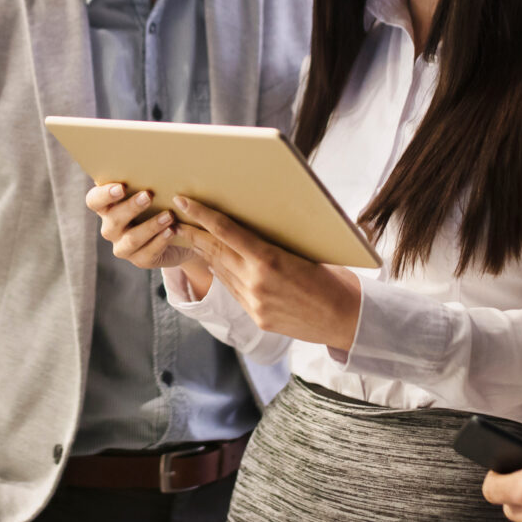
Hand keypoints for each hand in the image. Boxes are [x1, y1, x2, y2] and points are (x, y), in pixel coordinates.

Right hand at [85, 182, 206, 274]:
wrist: (182, 232)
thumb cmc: (163, 202)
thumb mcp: (155, 189)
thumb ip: (147, 177)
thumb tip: (157, 156)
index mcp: (108, 206)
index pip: (94, 200)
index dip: (104, 195)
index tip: (120, 187)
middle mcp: (111, 226)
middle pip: (112, 219)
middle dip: (130, 207)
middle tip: (148, 195)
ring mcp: (123, 246)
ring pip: (130, 239)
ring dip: (150, 226)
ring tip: (168, 216)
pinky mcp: (139, 260)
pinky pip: (146, 254)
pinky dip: (160, 242)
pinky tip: (172, 231)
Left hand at [170, 196, 360, 349]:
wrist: (346, 320)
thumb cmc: (332, 279)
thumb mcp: (304, 253)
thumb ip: (272, 245)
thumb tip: (251, 229)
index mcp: (269, 259)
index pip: (225, 230)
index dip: (200, 214)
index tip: (182, 202)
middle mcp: (255, 282)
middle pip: (214, 251)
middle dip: (192, 233)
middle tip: (174, 218)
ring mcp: (253, 303)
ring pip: (220, 271)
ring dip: (205, 253)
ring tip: (191, 237)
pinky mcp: (257, 317)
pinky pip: (233, 290)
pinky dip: (223, 273)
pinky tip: (217, 263)